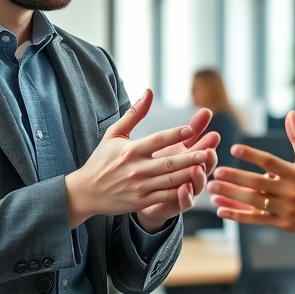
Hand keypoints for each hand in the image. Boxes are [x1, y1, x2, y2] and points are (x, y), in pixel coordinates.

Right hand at [65, 89, 208, 227]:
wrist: (86, 192)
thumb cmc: (101, 160)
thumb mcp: (114, 134)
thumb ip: (134, 113)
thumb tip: (149, 91)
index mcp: (131, 150)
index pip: (157, 140)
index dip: (175, 135)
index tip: (191, 129)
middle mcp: (136, 168)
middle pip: (168, 162)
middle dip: (190, 157)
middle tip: (207, 151)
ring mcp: (139, 187)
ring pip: (170, 180)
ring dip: (189, 174)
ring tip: (205, 166)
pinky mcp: (141, 202)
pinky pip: (164, 197)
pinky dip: (179, 192)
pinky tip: (192, 186)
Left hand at [206, 111, 294, 243]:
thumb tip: (291, 114)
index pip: (270, 162)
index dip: (252, 155)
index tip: (234, 148)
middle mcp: (289, 192)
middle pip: (257, 183)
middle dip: (235, 177)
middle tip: (216, 170)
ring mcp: (285, 209)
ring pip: (253, 202)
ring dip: (231, 194)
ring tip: (212, 187)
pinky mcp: (281, 224)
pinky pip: (256, 219)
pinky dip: (238, 216)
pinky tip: (221, 210)